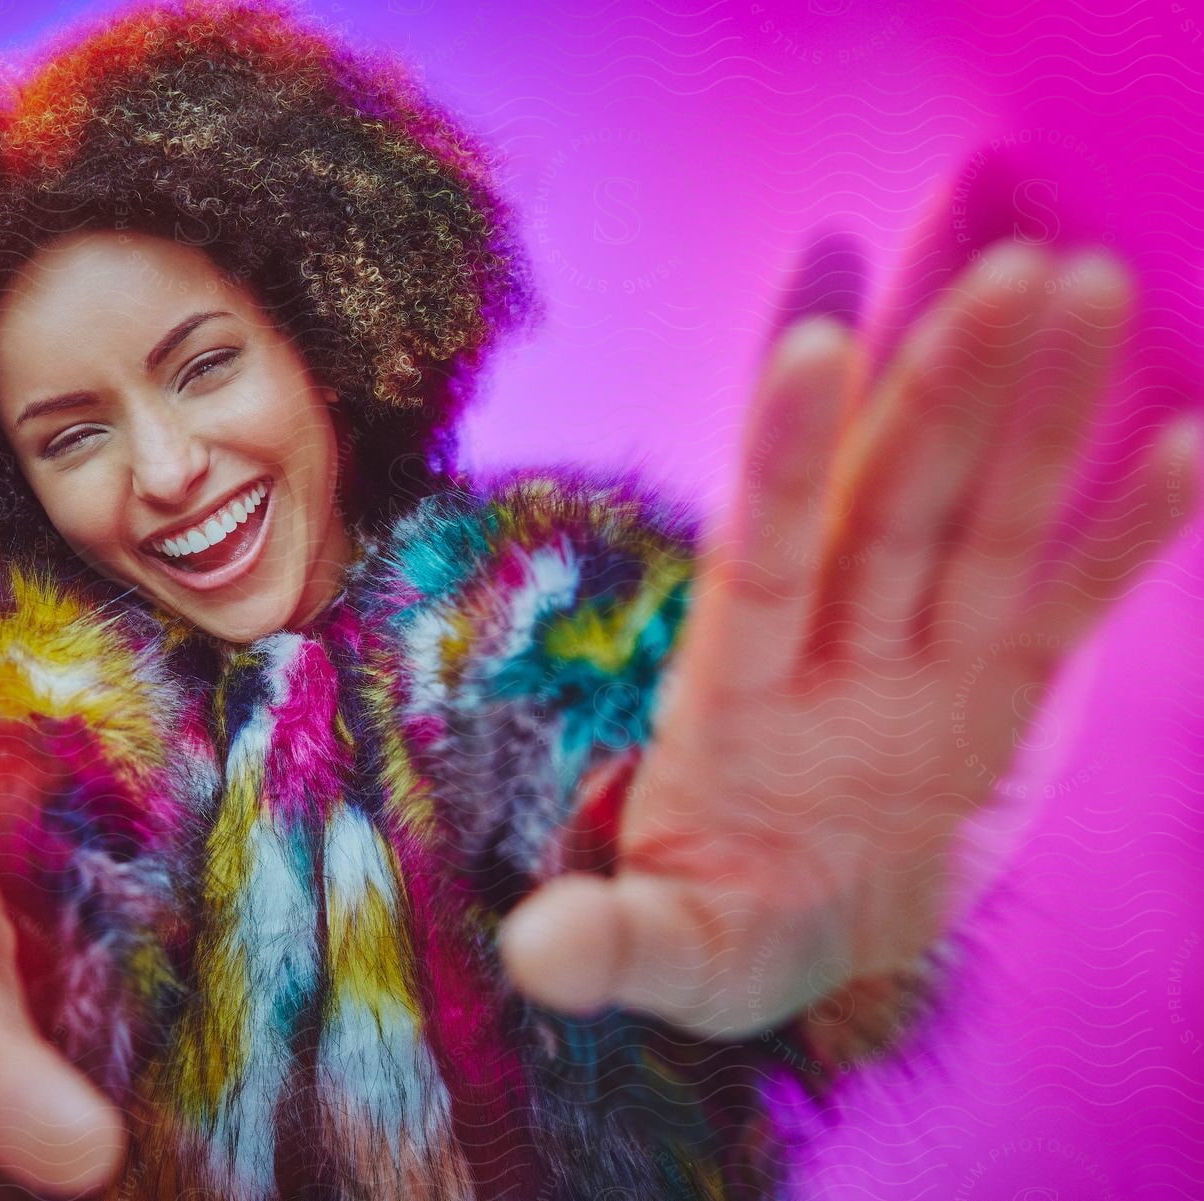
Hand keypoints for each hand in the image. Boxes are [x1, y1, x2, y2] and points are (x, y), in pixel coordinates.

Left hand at [499, 240, 1200, 1037]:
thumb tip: (537, 959)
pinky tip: (1189, 437)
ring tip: (1088, 282)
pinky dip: (1125, 534)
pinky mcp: (995, 690)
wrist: (800, 934)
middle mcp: (827, 654)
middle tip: (1019, 268)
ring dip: (1037, 413)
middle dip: (946, 396)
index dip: (784, 459)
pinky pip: (1065, 603)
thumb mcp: (670, 956)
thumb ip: (615, 944)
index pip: (763, 563)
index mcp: (732, 699)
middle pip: (890, 511)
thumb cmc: (721, 932)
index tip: (811, 341)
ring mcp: (917, 662)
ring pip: (980, 523)